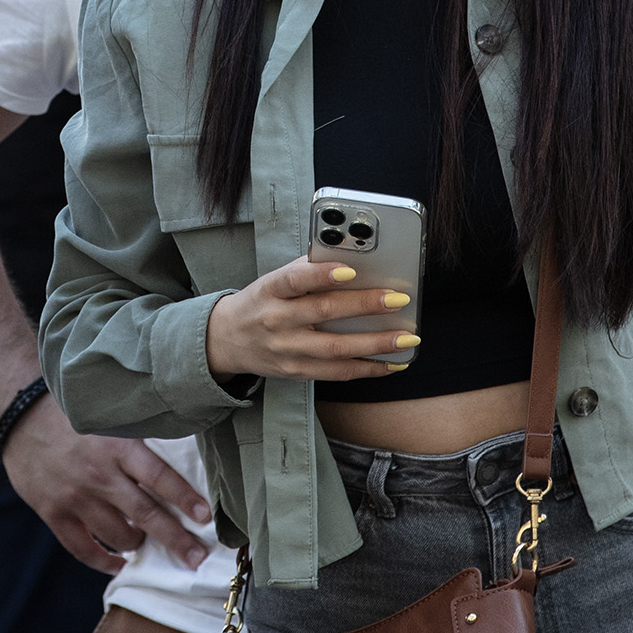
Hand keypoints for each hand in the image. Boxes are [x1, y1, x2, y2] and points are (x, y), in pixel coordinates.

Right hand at [0, 396, 216, 575]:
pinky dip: (104, 561)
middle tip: (197, 558)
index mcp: (116, 446)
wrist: (18, 417)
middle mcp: (98, 474)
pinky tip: (118, 563)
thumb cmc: (71, 414)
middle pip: (146, 514)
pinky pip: (83, 549)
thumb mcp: (106, 417)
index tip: (207, 518)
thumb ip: (136, 439)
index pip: (159, 477)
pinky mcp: (54, 513)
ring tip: (145, 540)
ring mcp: (75, 497)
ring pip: (118, 535)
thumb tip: (179, 456)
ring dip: (137, 543)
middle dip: (176, 540)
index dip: (185, 499)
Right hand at [204, 257, 419, 382]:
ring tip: (407, 337)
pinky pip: (337, 373)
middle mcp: (277, 321)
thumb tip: (351, 259)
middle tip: (398, 299)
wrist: (226, 340)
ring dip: (375, 344)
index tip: (351, 269)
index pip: (294, 279)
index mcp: (270, 290)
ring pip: (335, 349)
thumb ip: (306, 271)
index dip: (321, 274)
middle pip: (323, 312)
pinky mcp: (296, 372)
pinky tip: (392, 362)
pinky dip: (367, 368)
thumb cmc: (260, 302)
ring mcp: (287, 350)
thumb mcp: (272, 281)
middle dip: (364, 306)